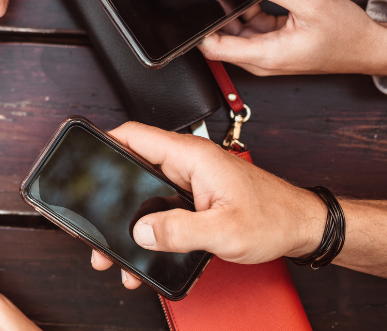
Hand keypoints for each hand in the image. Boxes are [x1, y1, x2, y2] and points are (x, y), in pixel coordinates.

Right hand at [88, 122, 325, 289]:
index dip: (104, 142)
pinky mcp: (196, 198)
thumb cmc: (275, 218)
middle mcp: (189, 164)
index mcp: (193, 157)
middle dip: (110, 197)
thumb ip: (179, 230)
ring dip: (130, 220)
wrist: (302, 227)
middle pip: (133, 167)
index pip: (135, 135)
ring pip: (145, 192)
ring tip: (116, 252)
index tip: (83, 158)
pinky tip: (146, 251)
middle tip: (96, 227)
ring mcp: (192, 181)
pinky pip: (162, 208)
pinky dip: (150, 228)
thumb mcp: (223, 230)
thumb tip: (141, 230)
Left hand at [197, 0, 386, 76]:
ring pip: (236, 31)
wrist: (370, 48)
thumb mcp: (310, 2)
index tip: (190, 8)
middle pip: (221, 39)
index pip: (214, 50)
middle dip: (214, 15)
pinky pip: (251, 27)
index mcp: (266, 56)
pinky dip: (249, 11)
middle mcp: (262, 60)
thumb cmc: (347, 33)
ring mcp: (267, 53)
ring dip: (232, 11)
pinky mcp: (273, 45)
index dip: (197, 30)